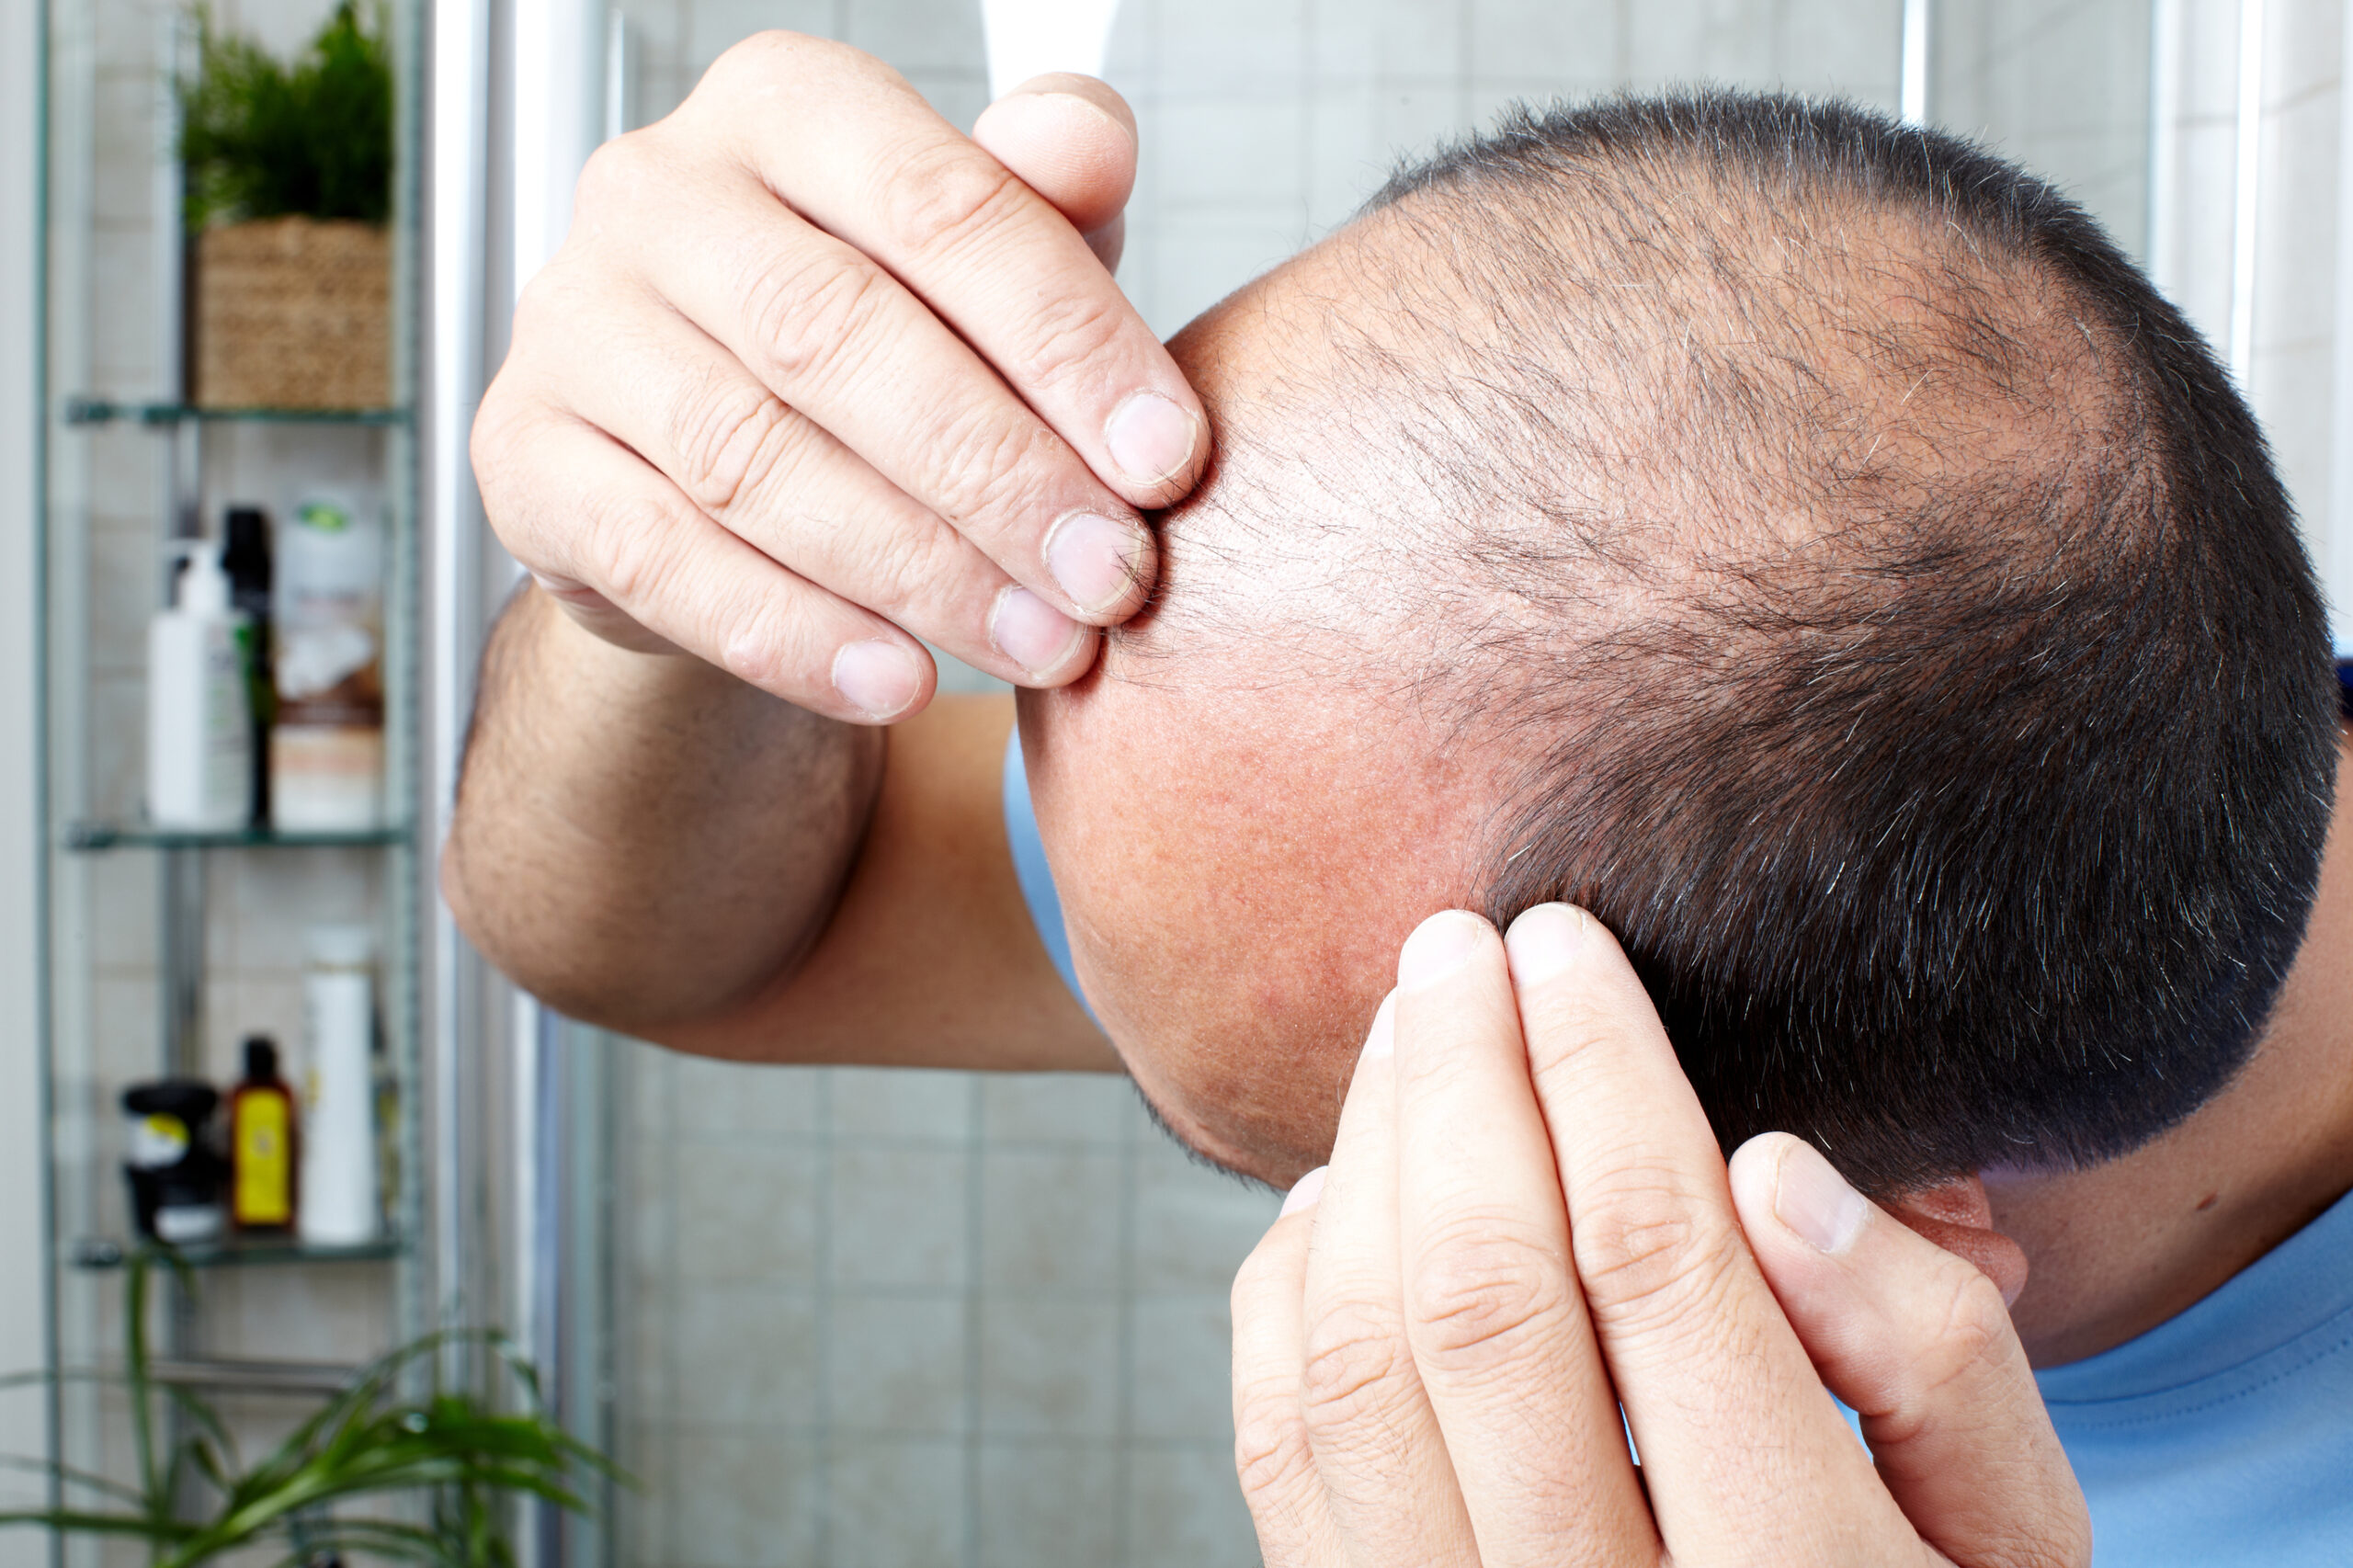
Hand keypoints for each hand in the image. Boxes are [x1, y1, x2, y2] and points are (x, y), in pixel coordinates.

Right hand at [472, 36, 1205, 721]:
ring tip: (1041, 646)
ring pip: (753, 458)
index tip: (1169, 462)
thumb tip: (1090, 142)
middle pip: (839, 337)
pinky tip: (901, 685)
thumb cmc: (882, 336)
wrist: (707, 464)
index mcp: (783, 104)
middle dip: (999, 474)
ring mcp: (570, 322)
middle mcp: (653, 190)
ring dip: (917, 570)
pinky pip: (664, 558)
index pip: (941, 207)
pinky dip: (793, 633)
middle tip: (1111, 580)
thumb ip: (1044, 201)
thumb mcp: (979, 263)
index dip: (1069, 343)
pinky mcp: (524, 458)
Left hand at [1231, 906, 2090, 1566]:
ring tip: (1402, 1033)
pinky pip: (1283, 1450)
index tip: (1565, 946)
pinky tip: (1339, 1192)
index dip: (1599, 1074)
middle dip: (1461, 1085)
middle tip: (1454, 947)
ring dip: (1365, 1162)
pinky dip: (1291, 1294)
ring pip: (1360, 1363)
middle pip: (1485, 1298)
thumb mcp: (2011, 1533)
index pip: (1661, 1266)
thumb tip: (1765, 1172)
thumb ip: (1934, 1356)